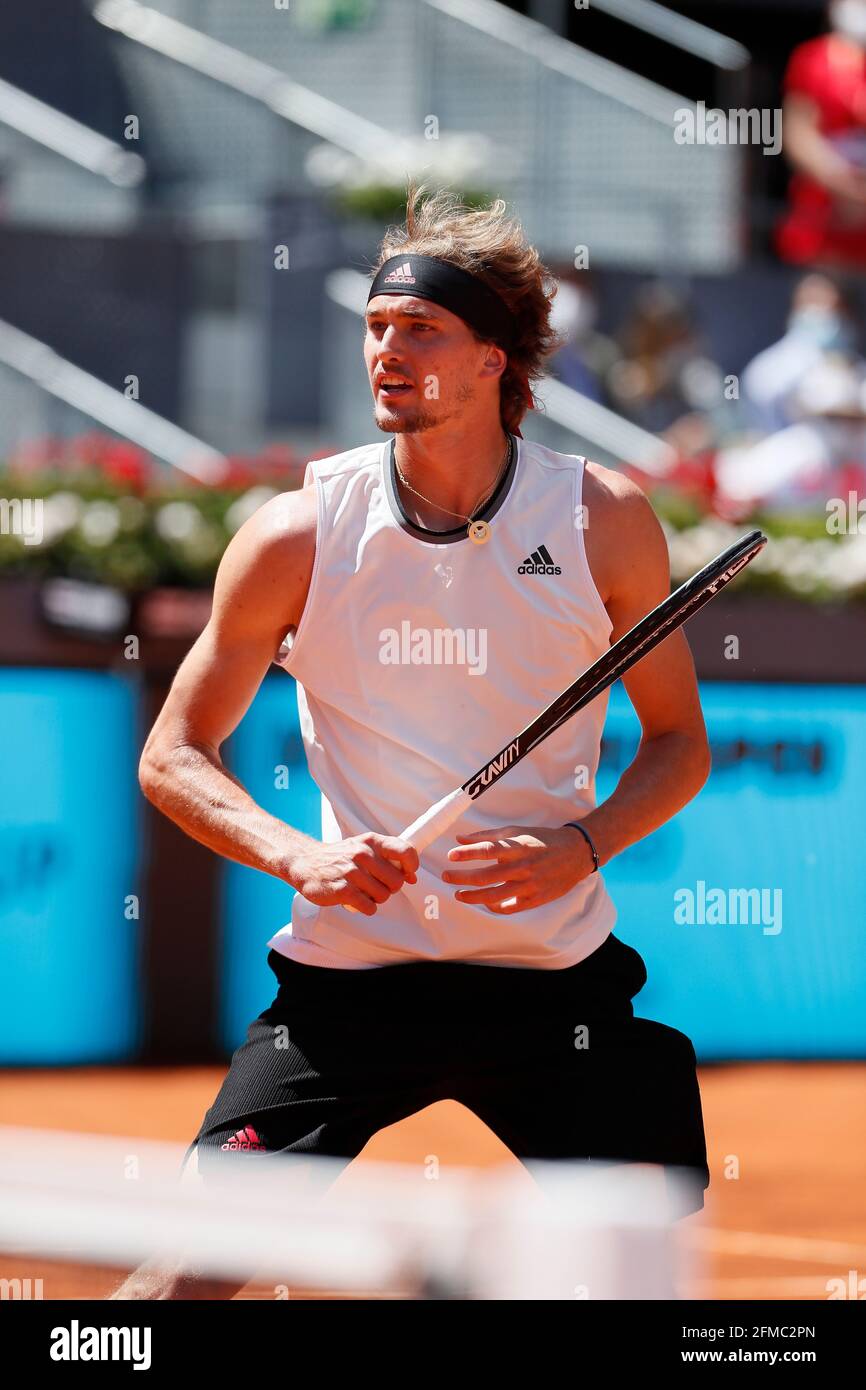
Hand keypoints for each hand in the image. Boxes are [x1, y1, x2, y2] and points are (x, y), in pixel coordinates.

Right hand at [289, 832, 418, 915]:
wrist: (305, 863)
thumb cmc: (340, 857)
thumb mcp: (363, 847)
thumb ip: (389, 858)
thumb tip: (412, 877)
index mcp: (371, 841)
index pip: (405, 851)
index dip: (411, 866)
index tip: (407, 873)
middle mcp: (362, 854)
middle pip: (397, 881)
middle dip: (390, 888)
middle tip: (376, 885)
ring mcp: (352, 872)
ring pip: (383, 896)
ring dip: (376, 899)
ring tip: (363, 891)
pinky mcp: (342, 891)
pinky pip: (369, 907)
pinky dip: (366, 907)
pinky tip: (356, 900)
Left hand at [442, 824, 595, 913]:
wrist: (575, 854)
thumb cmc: (542, 840)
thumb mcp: (518, 832)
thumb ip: (488, 836)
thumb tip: (460, 838)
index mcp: (518, 847)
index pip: (488, 850)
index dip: (467, 854)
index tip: (451, 856)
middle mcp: (523, 867)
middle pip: (485, 876)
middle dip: (461, 878)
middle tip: (446, 876)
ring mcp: (529, 885)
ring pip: (494, 896)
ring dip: (472, 896)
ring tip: (458, 894)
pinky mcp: (535, 899)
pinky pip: (509, 907)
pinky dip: (494, 907)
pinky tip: (484, 903)